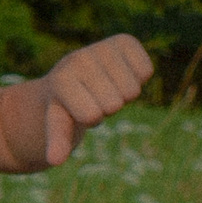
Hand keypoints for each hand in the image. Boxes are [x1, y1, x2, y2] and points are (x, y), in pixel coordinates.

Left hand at [39, 31, 154, 164]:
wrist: (76, 74)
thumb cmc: (66, 104)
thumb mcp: (58, 124)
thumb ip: (57, 140)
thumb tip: (54, 161)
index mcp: (61, 79)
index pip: (93, 115)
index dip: (91, 118)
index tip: (78, 106)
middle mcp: (79, 58)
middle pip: (115, 104)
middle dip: (107, 107)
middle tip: (94, 96)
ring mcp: (102, 47)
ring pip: (133, 90)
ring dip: (123, 94)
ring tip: (105, 86)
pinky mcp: (125, 41)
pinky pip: (147, 71)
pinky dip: (139, 77)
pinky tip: (121, 73)